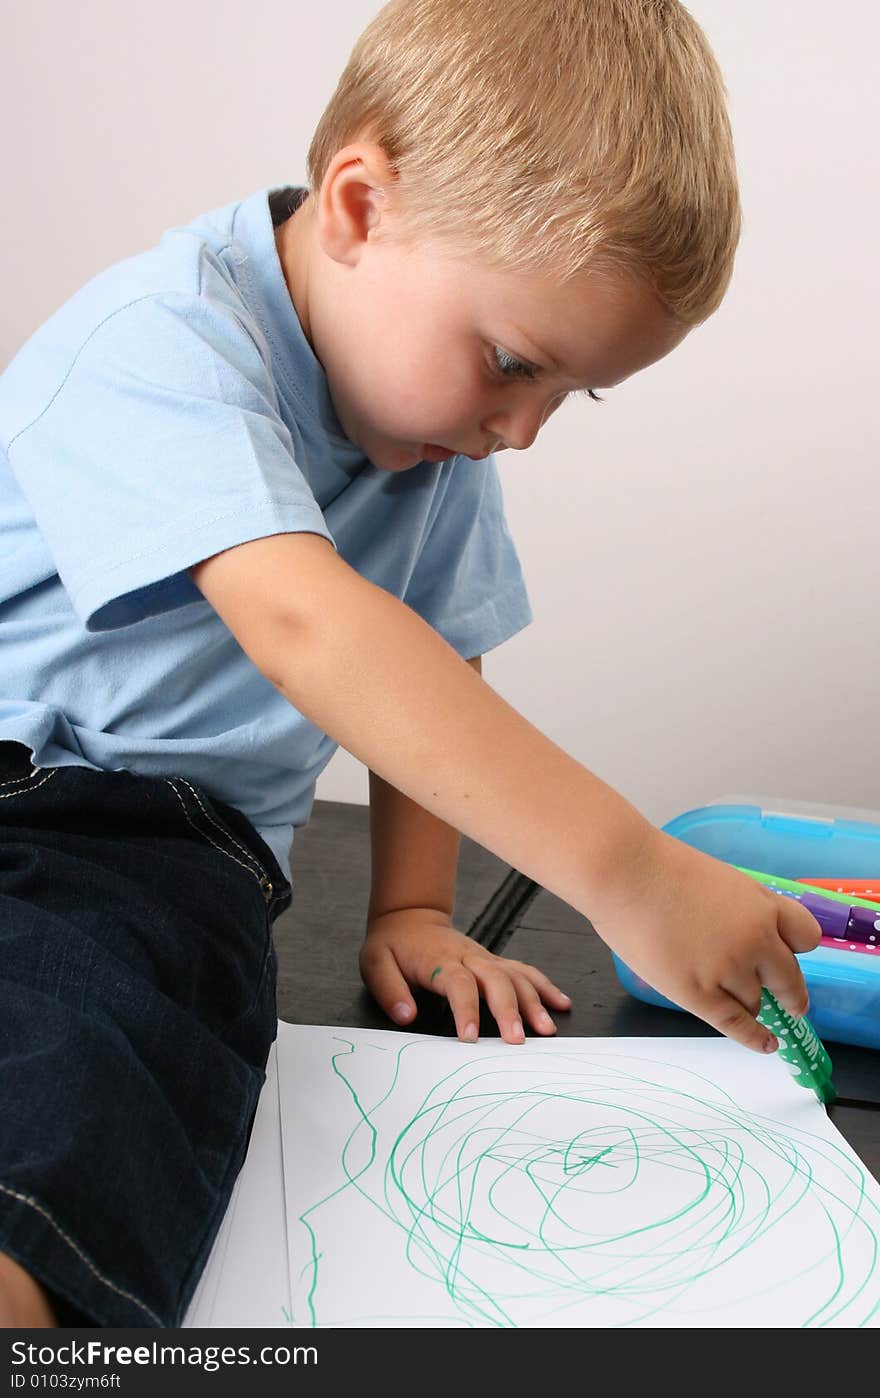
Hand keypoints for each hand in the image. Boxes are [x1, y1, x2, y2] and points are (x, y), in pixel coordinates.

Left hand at [359, 907, 570, 1044]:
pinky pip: (524, 970)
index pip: (457, 983)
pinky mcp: (493, 961)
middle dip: (508, 1010)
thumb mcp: (375, 963)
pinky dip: (544, 986)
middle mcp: (467, 956)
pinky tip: (562, 1004)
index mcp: (438, 960)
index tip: (469, 1038)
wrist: (409, 917)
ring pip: (515, 975)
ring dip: (533, 1001)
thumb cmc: (392, 945)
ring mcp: (484, 957)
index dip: (466, 1009)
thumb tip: (405, 1016)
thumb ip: (389, 990)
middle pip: (494, 979)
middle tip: (517, 1040)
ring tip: (546, 1029)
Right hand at [589, 828, 821, 1053]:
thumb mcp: (719, 880)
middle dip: (789, 994)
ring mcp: (729, 969)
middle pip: (788, 978)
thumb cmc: (657, 868)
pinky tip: (767, 1044)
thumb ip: (740, 911)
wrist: (622, 873)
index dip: (796, 951)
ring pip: (755, 1003)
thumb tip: (744, 940)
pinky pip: (737, 1024)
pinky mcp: (700, 994)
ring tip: (724, 996)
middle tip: (791, 1004)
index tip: (790, 960)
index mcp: (762, 904)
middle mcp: (756, 939)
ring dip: (746, 1002)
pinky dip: (755, 1037)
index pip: (806, 937)